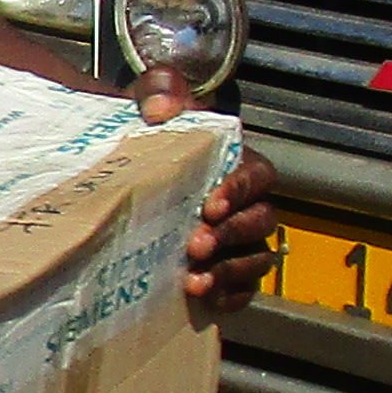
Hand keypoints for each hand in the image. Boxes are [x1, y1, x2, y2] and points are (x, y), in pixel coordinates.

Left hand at [134, 64, 280, 307]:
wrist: (130, 170)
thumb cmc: (151, 136)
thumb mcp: (152, 105)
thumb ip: (159, 92)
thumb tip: (162, 106)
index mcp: (238, 164)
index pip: (257, 175)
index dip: (239, 190)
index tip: (211, 204)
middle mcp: (247, 203)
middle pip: (260, 221)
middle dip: (231, 235)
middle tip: (195, 245)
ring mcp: (240, 239)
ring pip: (257, 258)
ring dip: (231, 270)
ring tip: (195, 281)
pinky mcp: (228, 269)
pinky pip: (245, 288)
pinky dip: (232, 296)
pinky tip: (206, 300)